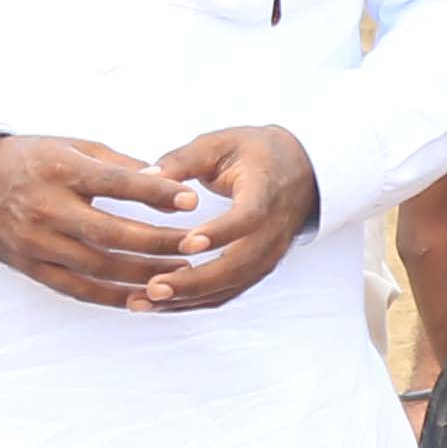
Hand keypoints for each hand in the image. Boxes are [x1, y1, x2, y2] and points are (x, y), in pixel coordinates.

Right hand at [0, 133, 208, 309]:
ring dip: (143, 274)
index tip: (191, 200)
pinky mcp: (31, 267)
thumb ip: (118, 166)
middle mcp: (46, 209)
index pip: (115, 184)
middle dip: (158, 242)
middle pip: (112, 233)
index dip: (155, 194)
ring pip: (99, 267)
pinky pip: (78, 289)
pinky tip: (142, 298)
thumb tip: (167, 181)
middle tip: (195, 245)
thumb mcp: (72, 147)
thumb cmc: (32, 161)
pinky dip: (112, 297)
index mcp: (59, 171)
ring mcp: (37, 242)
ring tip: (180, 274)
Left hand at [136, 125, 319, 312]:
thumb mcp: (220, 144)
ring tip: (146, 300)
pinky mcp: (256, 269)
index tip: (188, 243)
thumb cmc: (254, 152)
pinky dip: (195, 302)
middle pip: (239, 264)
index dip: (222, 232)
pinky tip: (161, 303)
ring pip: (232, 286)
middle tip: (154, 287)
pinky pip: (227, 293)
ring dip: (189, 298)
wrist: (301, 171)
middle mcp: (272, 230)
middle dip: (195, 280)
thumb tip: (144, 175)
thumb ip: (183, 160)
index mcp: (265, 191)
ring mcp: (268, 255)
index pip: (249, 218)